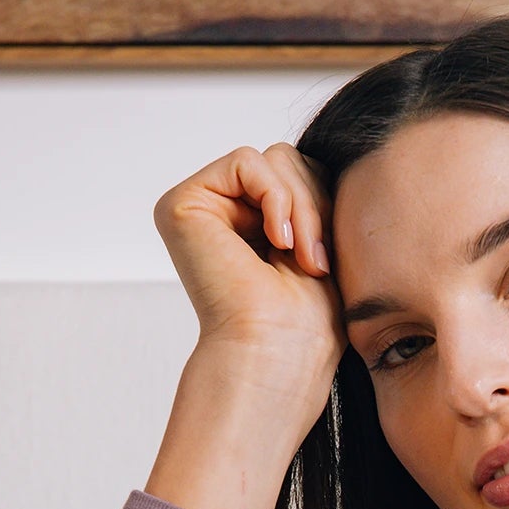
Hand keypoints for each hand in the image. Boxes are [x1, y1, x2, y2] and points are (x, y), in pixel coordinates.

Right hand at [153, 143, 346, 423]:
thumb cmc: (305, 323)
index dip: (323, 207)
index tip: (326, 261)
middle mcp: (219, 215)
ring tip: (301, 258)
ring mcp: (199, 209)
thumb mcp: (320, 241)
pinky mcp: (182, 205)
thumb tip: (307, 153)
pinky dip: (276, 198)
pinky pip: (248, 161)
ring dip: (301, 208)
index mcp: (248, 227)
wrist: (279, 355)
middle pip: (286, 160)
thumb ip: (308, 191)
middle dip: (314, 205)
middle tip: (315, 262)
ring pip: (272, 160)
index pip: (300, 176)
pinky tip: (278, 242)